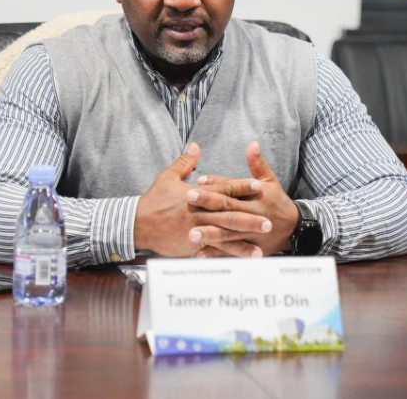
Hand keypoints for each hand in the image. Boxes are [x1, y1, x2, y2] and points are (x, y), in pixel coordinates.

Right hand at [134, 143, 271, 256]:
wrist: (138, 224)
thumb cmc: (154, 200)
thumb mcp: (168, 176)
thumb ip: (185, 162)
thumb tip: (196, 146)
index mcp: (196, 195)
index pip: (223, 189)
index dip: (241, 187)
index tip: (258, 186)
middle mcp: (199, 213)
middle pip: (229, 215)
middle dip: (250, 219)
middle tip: (268, 222)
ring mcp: (196, 231)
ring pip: (224, 236)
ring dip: (243, 242)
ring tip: (261, 248)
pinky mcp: (192, 245)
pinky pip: (213, 251)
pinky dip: (227, 255)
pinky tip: (239, 260)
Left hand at [187, 141, 299, 257]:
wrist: (294, 229)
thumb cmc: (277, 201)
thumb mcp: (270, 180)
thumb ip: (257, 163)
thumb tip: (251, 143)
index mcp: (258, 196)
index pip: (234, 188)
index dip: (217, 183)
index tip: (198, 180)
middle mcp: (255, 214)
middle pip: (229, 209)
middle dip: (208, 204)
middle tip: (187, 199)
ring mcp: (253, 234)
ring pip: (229, 233)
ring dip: (210, 234)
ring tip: (191, 233)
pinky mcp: (251, 249)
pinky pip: (232, 252)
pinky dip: (216, 254)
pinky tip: (200, 254)